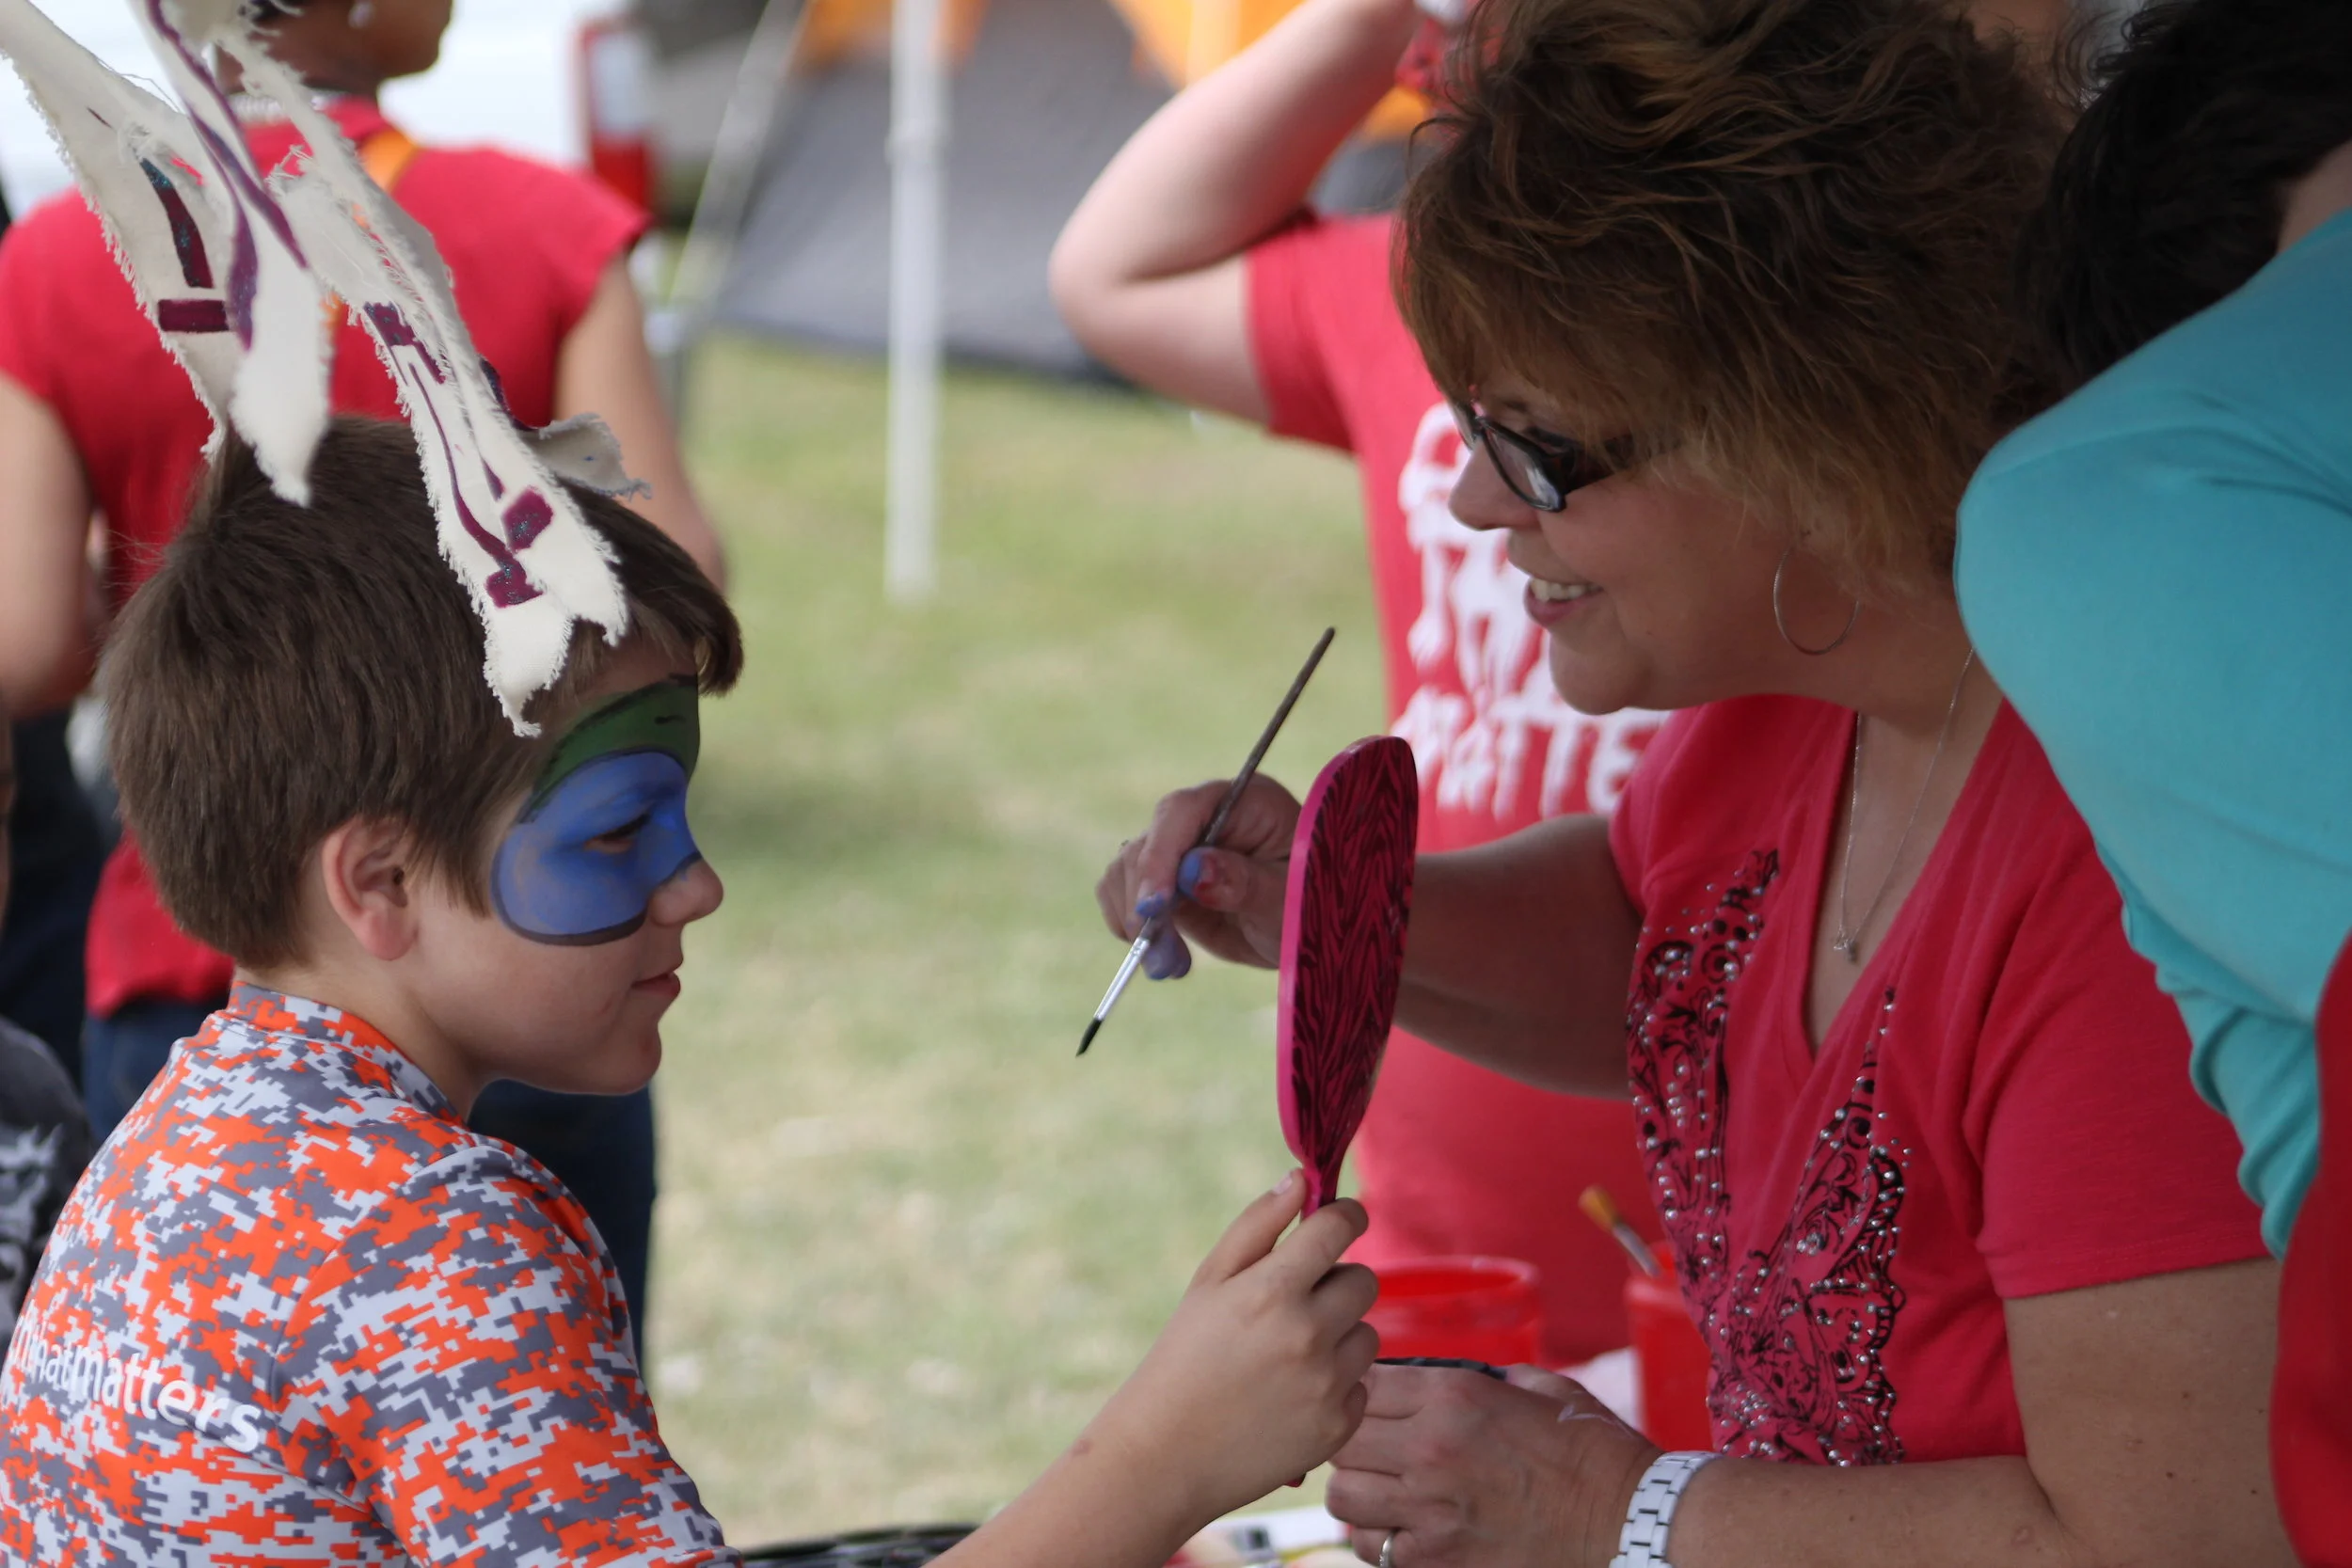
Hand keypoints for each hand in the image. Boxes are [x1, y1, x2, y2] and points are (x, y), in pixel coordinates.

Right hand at [1083, 1173, 1379, 1523]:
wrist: (1167, 1455)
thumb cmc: (1183, 1357)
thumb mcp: (1208, 1281)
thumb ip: (1258, 1225)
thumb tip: (1301, 1180)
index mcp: (1273, 1289)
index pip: (1341, 1228)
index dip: (1347, 1217)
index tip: (1342, 1221)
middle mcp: (1308, 1334)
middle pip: (1365, 1280)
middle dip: (1337, 1283)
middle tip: (1296, 1304)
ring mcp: (1328, 1384)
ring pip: (1368, 1334)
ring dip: (1340, 1335)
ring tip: (1288, 1356)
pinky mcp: (1339, 1426)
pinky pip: (1362, 1384)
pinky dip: (1336, 1385)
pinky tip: (1292, 1395)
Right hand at [1096, 775, 1301, 977]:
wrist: (1310, 932)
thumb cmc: (1314, 905)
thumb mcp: (1288, 898)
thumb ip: (1243, 882)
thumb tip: (1190, 871)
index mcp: (1244, 802)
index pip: (1182, 811)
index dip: (1160, 854)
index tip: (1153, 905)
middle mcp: (1205, 817)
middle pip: (1146, 843)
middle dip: (1144, 903)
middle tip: (1161, 956)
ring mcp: (1181, 848)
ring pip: (1126, 870)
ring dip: (1137, 922)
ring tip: (1170, 966)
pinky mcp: (1166, 881)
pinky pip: (1124, 895)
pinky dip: (1134, 929)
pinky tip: (1167, 959)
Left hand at [1326, 1364, 1657, 1567]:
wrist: (1627, 1522)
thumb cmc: (1591, 1451)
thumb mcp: (1537, 1387)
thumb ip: (1479, 1379)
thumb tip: (1436, 1380)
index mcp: (1455, 1396)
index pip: (1365, 1382)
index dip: (1366, 1390)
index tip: (1377, 1401)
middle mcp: (1431, 1448)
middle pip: (1343, 1437)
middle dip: (1354, 1438)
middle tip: (1378, 1447)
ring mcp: (1430, 1509)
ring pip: (1343, 1494)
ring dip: (1359, 1489)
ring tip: (1386, 1489)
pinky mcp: (1436, 1560)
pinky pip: (1370, 1546)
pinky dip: (1378, 1538)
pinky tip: (1404, 1528)